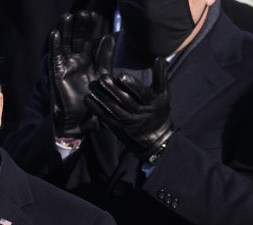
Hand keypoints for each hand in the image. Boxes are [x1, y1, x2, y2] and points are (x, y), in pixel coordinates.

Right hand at [48, 11, 101, 136]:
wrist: (81, 122)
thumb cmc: (93, 103)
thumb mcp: (104, 77)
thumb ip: (105, 58)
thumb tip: (111, 37)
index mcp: (86, 62)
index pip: (85, 40)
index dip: (87, 28)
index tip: (93, 15)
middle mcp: (74, 62)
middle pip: (74, 39)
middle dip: (77, 26)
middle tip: (82, 13)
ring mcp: (64, 68)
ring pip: (63, 45)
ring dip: (64, 31)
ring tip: (68, 16)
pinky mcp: (57, 76)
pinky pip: (55, 58)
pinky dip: (54, 46)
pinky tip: (55, 34)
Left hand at [86, 34, 172, 160]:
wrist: (155, 139)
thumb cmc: (159, 111)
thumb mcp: (164, 94)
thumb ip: (161, 76)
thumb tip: (159, 58)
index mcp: (153, 103)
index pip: (142, 93)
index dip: (132, 84)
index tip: (121, 75)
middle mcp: (141, 113)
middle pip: (126, 100)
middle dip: (113, 89)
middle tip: (102, 78)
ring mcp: (129, 122)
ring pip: (114, 109)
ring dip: (102, 98)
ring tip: (93, 87)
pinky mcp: (118, 128)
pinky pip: (106, 118)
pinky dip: (97, 109)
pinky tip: (88, 99)